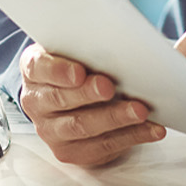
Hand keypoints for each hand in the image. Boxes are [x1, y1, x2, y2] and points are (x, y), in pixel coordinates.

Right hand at [17, 42, 165, 166]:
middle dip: (88, 94)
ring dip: (114, 119)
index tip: (79, 72)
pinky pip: (102, 146)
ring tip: (139, 111)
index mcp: (34, 70)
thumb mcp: (76, 48)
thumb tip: (125, 34)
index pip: (40, 68)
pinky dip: (131, 136)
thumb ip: (91, 43)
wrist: (71, 94)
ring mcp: (51, 130)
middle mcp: (37, 102)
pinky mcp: (71, 151)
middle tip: (110, 87)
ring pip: (82, 126)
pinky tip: (151, 128)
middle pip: (60, 100)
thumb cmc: (78, 65)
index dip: (58, 71)